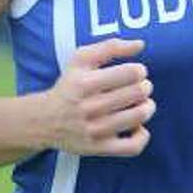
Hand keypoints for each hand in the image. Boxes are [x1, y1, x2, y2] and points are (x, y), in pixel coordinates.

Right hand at [43, 37, 153, 157]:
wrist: (44, 121)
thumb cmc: (69, 86)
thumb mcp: (81, 59)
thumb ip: (110, 47)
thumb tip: (141, 44)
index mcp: (85, 83)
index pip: (131, 73)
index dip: (140, 71)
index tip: (135, 73)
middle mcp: (90, 107)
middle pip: (138, 93)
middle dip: (145, 87)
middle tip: (140, 88)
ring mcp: (95, 130)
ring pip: (139, 117)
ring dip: (147, 107)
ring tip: (141, 104)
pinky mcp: (99, 148)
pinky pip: (133, 147)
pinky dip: (142, 135)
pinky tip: (136, 127)